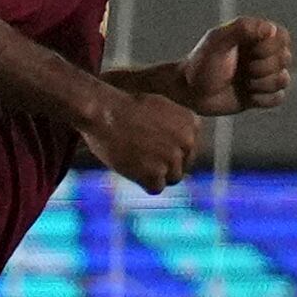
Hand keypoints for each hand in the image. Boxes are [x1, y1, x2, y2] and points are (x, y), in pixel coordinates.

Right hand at [82, 85, 204, 189]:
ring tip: (136, 164)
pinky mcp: (155, 174)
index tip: (154, 147)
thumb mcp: (161, 107)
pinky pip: (156, 188)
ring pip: (172, 178)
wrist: (104, 113)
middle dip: (165, 163)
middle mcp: (188, 141)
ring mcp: (173, 158)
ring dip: (156, 174)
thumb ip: (175, 126)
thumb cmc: (124, 107)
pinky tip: (132, 171)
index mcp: (192, 123)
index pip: (189, 148)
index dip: (171, 150)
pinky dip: (143, 183)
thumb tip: (177, 145)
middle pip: (183, 164)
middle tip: (143, 159)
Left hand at [176, 16, 292, 117]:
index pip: (282, 37)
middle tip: (241, 69)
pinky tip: (246, 96)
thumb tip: (271, 28)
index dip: (267, 48)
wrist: (188, 91)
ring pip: (283, 80)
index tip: (246, 50)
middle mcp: (264, 54)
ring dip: (261, 84)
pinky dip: (262, 99)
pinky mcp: (262, 95)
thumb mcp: (217, 41)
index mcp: (257, 36)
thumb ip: (242, 28)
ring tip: (243, 84)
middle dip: (261, 68)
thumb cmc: (200, 62)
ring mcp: (264, 75)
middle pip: (285, 60)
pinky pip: (278, 98)